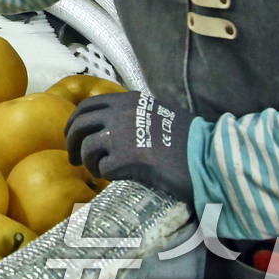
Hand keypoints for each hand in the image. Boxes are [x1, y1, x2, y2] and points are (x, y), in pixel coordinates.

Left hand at [64, 90, 193, 203]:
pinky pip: (102, 168)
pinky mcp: (126, 158)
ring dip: (88, 162)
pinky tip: (114, 178)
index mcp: (128, 100)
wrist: (207, 156)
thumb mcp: (158, 113)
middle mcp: (120, 113)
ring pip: (86, 147)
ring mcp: (122, 135)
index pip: (88, 105)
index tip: (73, 134)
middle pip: (79, 125)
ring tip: (96, 171)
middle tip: (73, 158)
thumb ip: (134, 115)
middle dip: (71, 142)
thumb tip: (112, 125)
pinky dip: (104, 175)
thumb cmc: (188, 139)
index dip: (75, 121)